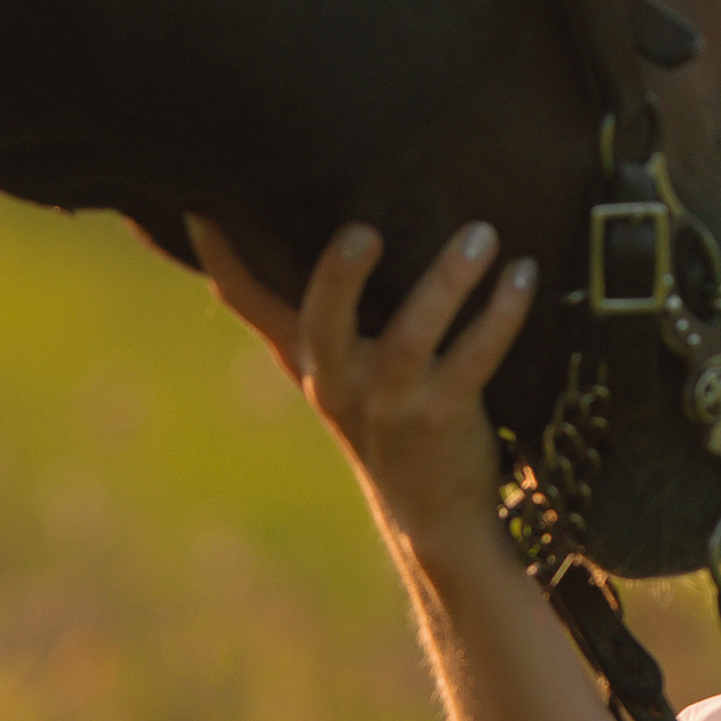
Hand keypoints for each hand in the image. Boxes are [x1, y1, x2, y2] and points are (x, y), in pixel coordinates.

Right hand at [190, 216, 538, 566]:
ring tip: (482, 234)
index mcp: (310, 359)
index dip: (221, 258)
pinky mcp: (441, 417)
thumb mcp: (336, 373)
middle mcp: (339, 380)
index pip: (250, 303)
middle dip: (338, 275)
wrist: (429, 514)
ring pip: (412, 335)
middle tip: (362, 229)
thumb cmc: (386, 421)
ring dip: (449, 281)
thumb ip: (313, 318)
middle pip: (322, 321)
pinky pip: (475, 359)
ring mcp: (389, 402)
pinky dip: (501, 315)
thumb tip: (312, 232)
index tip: (198, 206)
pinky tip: (523, 276)